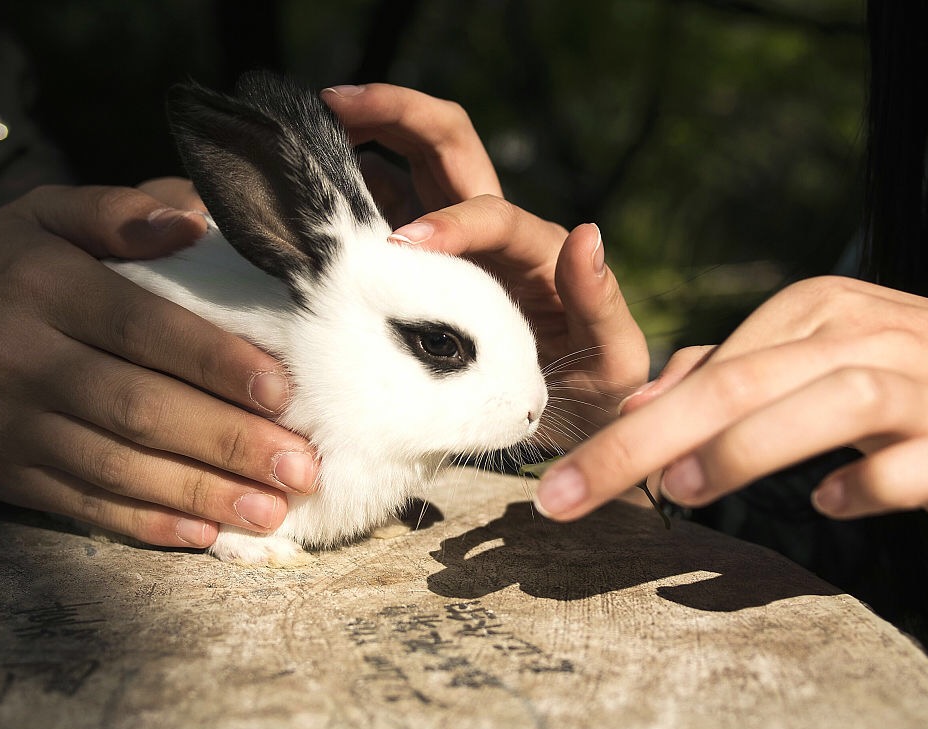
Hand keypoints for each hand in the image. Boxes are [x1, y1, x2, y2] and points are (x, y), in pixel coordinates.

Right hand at [0, 185, 317, 547]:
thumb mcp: (43, 215)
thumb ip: (118, 209)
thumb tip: (198, 218)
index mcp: (45, 288)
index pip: (143, 327)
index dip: (215, 361)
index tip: (283, 390)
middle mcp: (27, 360)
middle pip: (139, 407)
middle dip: (227, 441)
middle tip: (301, 465)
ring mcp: (15, 427)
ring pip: (118, 467)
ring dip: (201, 492)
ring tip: (272, 509)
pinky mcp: (9, 477)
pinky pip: (84, 505)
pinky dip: (147, 523)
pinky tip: (204, 533)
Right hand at [322, 83, 648, 447]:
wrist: (565, 426)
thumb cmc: (596, 394)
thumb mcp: (615, 357)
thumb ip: (600, 300)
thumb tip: (586, 234)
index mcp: (539, 248)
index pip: (490, 213)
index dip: (449, 221)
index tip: (405, 243)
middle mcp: (494, 233)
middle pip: (446, 145)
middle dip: (398, 112)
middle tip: (337, 102)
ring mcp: (456, 246)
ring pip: (409, 168)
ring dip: (364, 139)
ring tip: (312, 134)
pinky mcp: (426, 268)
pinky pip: (387, 216)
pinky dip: (351, 197)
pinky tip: (314, 197)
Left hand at [534, 275, 927, 534]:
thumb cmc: (909, 383)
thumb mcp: (814, 361)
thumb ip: (729, 373)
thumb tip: (638, 400)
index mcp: (814, 311)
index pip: (707, 367)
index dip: (627, 426)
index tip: (562, 481)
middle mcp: (864, 334)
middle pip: (742, 380)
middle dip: (645, 441)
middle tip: (571, 497)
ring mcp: (927, 382)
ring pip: (832, 400)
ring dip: (749, 446)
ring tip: (680, 491)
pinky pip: (924, 458)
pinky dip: (874, 480)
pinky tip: (830, 505)